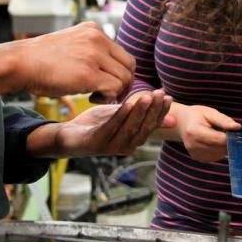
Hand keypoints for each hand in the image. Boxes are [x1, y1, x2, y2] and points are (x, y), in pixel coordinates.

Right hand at [0, 22, 134, 101]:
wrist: (20, 63)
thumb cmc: (40, 60)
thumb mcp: (70, 45)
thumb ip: (89, 50)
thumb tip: (105, 68)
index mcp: (93, 30)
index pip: (122, 53)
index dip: (119, 72)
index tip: (107, 84)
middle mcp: (97, 38)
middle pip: (129, 65)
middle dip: (123, 83)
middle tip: (108, 95)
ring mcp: (94, 55)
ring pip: (124, 78)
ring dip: (114, 92)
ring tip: (96, 97)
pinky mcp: (89, 73)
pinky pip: (114, 88)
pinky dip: (107, 97)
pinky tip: (90, 99)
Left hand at [55, 89, 174, 156]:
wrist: (68, 136)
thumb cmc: (96, 125)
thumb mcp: (122, 118)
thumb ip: (142, 116)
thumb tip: (172, 118)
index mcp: (134, 140)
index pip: (152, 125)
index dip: (161, 112)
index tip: (168, 96)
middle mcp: (126, 147)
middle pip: (144, 128)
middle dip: (153, 110)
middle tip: (160, 94)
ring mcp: (111, 147)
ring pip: (130, 128)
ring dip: (140, 112)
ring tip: (147, 97)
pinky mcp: (97, 143)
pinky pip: (111, 128)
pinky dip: (120, 116)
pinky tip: (127, 103)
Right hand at [173, 104, 240, 162]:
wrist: (183, 124)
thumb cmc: (198, 116)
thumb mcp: (210, 113)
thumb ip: (223, 120)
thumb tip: (237, 128)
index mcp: (194, 132)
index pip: (218, 139)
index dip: (231, 137)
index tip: (239, 132)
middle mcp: (193, 146)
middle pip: (220, 148)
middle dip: (230, 141)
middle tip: (232, 132)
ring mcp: (196, 154)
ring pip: (221, 153)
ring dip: (225, 145)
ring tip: (220, 134)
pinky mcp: (200, 159)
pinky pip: (217, 156)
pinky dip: (220, 149)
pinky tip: (216, 141)